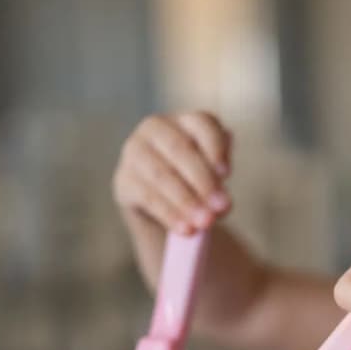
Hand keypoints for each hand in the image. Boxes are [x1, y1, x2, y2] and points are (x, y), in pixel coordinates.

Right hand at [112, 111, 232, 234]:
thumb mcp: (212, 180)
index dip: (215, 147)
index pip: (202, 123)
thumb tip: (222, 205)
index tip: (227, 174)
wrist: (164, 208)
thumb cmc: (194, 185)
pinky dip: (168, 214)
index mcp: (185, 121)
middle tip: (220, 207)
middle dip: (202, 180)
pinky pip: (147, 196)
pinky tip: (185, 229)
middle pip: (179, 148)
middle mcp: (155, 128)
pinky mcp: (123, 179)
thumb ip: (219, 187)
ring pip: (161, 173)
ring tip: (205, 222)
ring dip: (185, 200)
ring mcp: (134, 151)